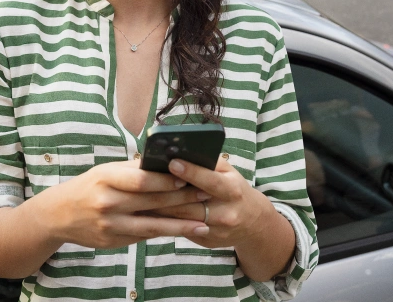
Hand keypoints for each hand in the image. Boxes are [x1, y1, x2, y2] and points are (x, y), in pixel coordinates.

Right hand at [44, 159, 208, 249]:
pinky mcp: (112, 241)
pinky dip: (165, 234)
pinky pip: (144, 236)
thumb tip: (167, 163)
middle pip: (151, 201)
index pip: (142, 179)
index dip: (167, 179)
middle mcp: (107, 202)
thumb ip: (133, 170)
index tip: (190, 176)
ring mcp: (109, 224)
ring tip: (204, 224)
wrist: (59, 214)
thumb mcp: (106, 171)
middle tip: (206, 196)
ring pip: (152, 225)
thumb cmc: (89, 187)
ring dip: (180, 224)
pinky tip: (183, 232)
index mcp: (106, 177)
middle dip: (181, 199)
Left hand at [153, 156, 296, 280]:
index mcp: (232, 191)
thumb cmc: (234, 188)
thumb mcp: (229, 173)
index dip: (191, 172)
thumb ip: (209, 163)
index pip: (209, 181)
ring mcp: (216, 231)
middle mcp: (225, 213)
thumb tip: (181, 151)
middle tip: (143, 181)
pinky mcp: (206, 241)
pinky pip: (181, 230)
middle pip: (189, 204)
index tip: (172, 162)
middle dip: (165, 193)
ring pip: (181, 220)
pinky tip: (148, 212)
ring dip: (159, 208)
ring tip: (139, 196)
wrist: (253, 222)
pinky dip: (164, 221)